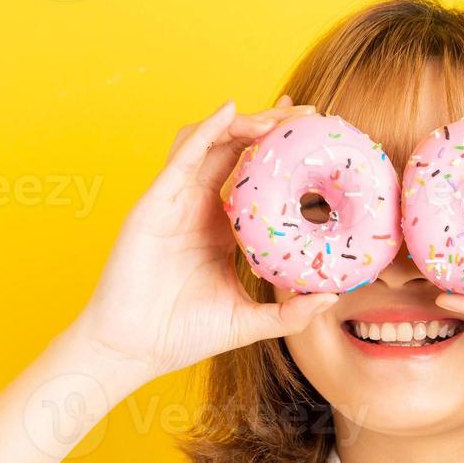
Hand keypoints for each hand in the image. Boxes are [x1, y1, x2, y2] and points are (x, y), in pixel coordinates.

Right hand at [68, 95, 339, 387]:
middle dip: (272, 126)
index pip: (254, 176)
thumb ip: (289, 313)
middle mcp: (198, 206)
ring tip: (278, 117)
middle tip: (309, 116)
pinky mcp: (154, 203)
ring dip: (244, 123)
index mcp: (220, 227)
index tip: (317, 139)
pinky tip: (230, 112)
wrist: (131, 350)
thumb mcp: (248, 322)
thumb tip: (331, 298)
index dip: (281, 153)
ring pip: (210, 143)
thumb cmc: (181, 335)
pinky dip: (206, 131)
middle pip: (237, 149)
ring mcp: (175, 201)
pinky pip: (182, 157)